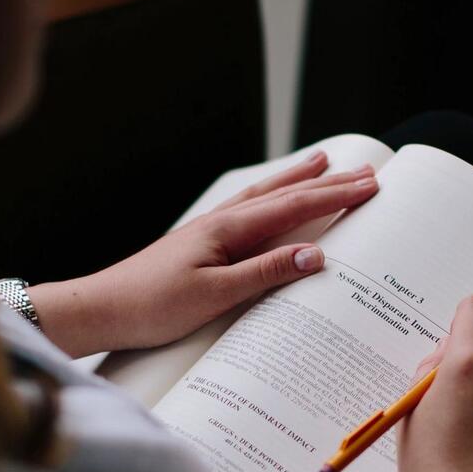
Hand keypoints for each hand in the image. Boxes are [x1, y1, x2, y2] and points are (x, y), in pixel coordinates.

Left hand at [28, 151, 378, 356]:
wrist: (102, 309)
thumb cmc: (152, 306)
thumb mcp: (214, 295)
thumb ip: (265, 272)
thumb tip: (315, 254)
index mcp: (228, 229)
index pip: (293, 207)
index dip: (335, 196)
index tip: (370, 185)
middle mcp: (221, 222)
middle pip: (284, 195)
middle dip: (327, 183)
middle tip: (365, 171)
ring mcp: (209, 231)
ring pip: (264, 197)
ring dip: (297, 180)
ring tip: (323, 162)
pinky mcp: (200, 245)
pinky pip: (247, 212)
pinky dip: (269, 198)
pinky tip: (270, 198)